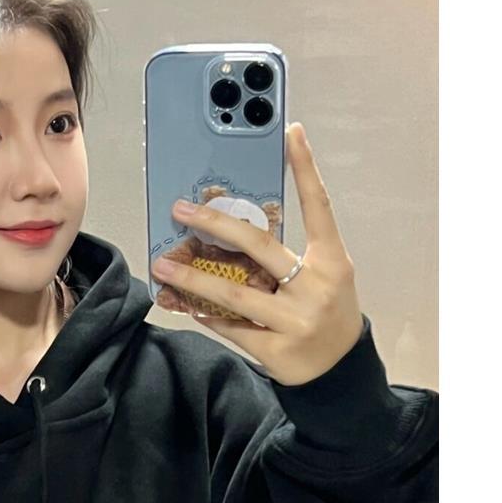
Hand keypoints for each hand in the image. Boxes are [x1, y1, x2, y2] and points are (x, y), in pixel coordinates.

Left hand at [150, 123, 363, 386]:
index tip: (291, 132)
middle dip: (216, 224)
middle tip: (182, 209)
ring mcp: (296, 321)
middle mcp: (316, 287)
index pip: (319, 207)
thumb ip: (290, 254)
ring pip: (236, 295)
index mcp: (332, 261)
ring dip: (194, 279)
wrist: (339, 370)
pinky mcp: (276, 350)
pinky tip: (186, 305)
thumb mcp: (324, 277)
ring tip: (162, 265)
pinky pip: (231, 328)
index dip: (306, 169)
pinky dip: (206, 315)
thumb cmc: (326, 312)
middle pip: (260, 247)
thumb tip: (234, 227)